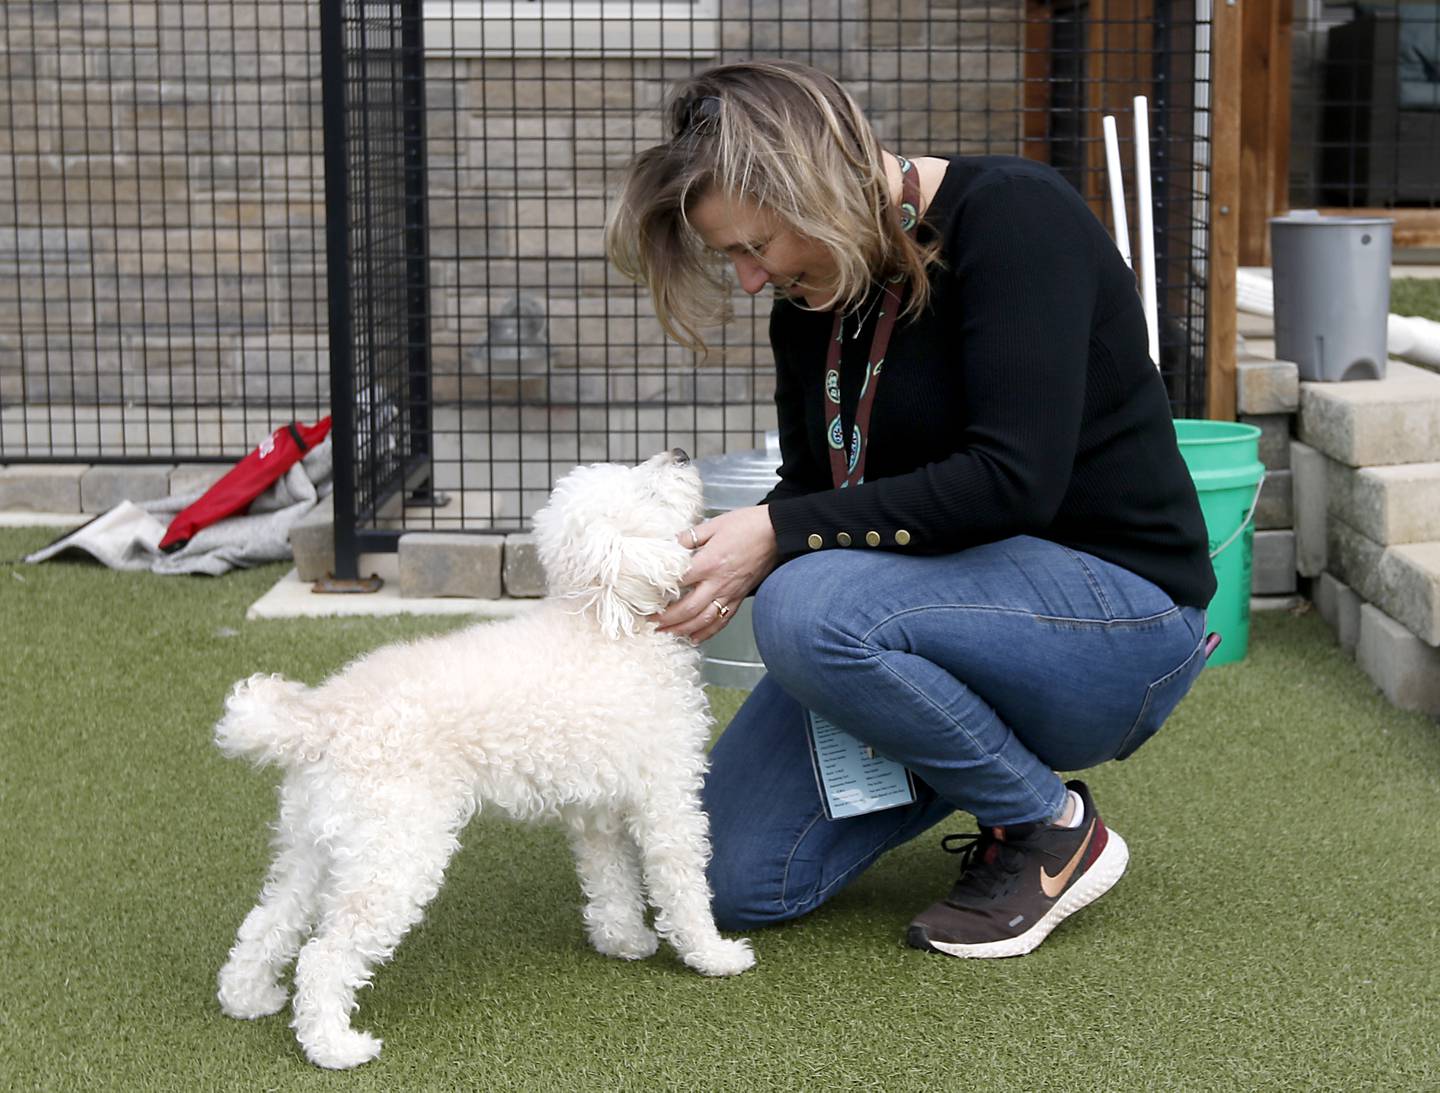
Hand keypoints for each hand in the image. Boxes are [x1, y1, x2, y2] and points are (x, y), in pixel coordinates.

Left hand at [655, 505, 778, 643]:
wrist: (777, 532)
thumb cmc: (748, 525)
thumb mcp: (714, 524)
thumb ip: (690, 537)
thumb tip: (670, 544)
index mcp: (710, 562)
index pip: (679, 581)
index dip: (660, 589)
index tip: (647, 594)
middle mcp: (719, 582)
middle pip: (688, 608)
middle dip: (667, 619)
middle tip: (651, 621)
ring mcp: (731, 593)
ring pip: (704, 620)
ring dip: (683, 630)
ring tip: (667, 633)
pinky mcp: (739, 598)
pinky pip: (722, 620)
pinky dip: (707, 633)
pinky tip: (694, 638)